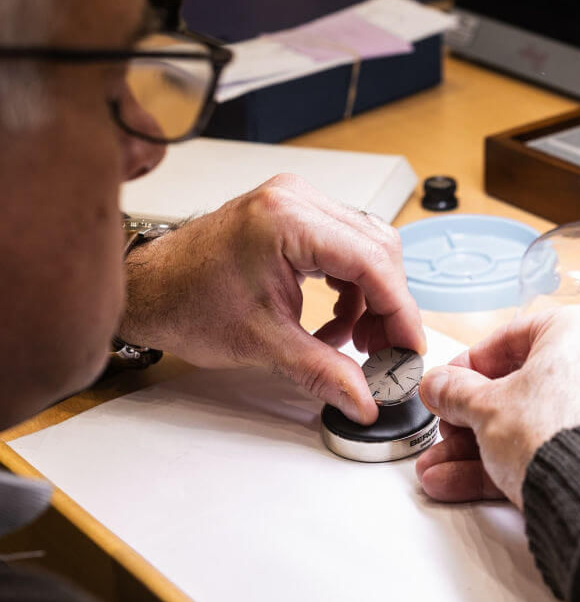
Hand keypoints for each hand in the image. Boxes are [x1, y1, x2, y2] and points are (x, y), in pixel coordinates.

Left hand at [118, 174, 424, 423]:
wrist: (147, 292)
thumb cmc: (184, 303)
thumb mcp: (263, 344)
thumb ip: (325, 373)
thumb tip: (365, 401)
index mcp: (287, 220)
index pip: (372, 262)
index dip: (401, 311)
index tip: (410, 347)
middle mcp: (296, 200)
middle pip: (378, 251)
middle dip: (389, 307)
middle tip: (386, 352)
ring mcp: (295, 203)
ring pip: (367, 249)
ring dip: (371, 299)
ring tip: (355, 342)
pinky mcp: (293, 216)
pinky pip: (346, 248)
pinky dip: (351, 289)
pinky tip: (335, 323)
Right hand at [416, 305, 579, 506]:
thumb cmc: (555, 437)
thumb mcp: (485, 407)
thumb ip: (455, 391)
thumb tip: (440, 386)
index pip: (511, 339)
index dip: (468, 367)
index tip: (447, 385)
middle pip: (523, 387)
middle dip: (472, 418)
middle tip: (448, 430)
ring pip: (536, 420)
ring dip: (481, 446)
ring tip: (442, 468)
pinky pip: (558, 442)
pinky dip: (515, 458)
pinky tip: (464, 481)